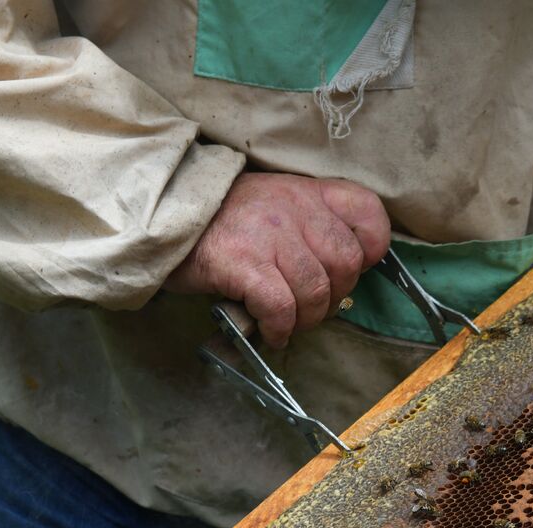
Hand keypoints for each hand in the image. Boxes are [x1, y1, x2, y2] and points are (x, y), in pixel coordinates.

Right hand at [165, 173, 390, 347]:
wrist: (161, 216)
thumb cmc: (224, 221)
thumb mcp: (276, 204)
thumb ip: (312, 225)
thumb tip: (343, 274)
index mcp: (308, 191)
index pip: (367, 211)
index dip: (372, 247)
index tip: (354, 269)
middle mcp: (294, 208)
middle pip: (345, 263)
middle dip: (335, 296)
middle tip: (312, 307)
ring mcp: (268, 234)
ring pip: (315, 291)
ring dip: (306, 319)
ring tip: (289, 322)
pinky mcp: (242, 262)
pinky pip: (280, 307)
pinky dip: (280, 328)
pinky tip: (271, 332)